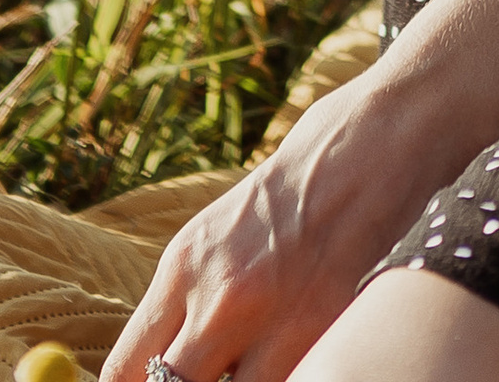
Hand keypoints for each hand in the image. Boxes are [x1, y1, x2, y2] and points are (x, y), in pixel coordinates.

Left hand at [98, 61, 448, 381]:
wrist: (375, 139)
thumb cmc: (300, 180)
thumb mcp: (222, 229)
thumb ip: (192, 296)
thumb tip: (167, 361)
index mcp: (184, 264)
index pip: (123, 369)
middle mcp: (218, 297)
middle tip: (208, 373)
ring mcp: (272, 319)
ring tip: (252, 365)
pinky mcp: (323, 330)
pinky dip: (283, 377)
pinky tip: (290, 358)